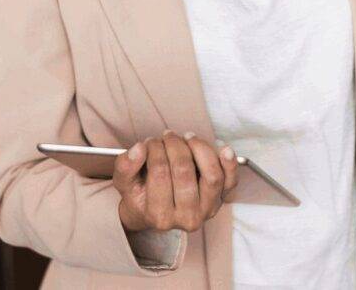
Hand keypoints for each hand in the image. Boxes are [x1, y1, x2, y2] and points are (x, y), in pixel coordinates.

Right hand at [113, 131, 237, 233]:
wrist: (156, 213)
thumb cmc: (140, 195)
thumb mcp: (124, 184)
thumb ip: (125, 167)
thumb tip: (139, 149)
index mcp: (160, 216)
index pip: (160, 172)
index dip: (154, 149)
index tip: (150, 141)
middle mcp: (187, 218)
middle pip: (184, 171)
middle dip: (174, 145)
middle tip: (167, 136)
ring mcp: (208, 210)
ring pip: (211, 174)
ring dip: (199, 148)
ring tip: (187, 138)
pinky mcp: (222, 201)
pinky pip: (231, 181)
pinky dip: (230, 163)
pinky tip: (224, 147)